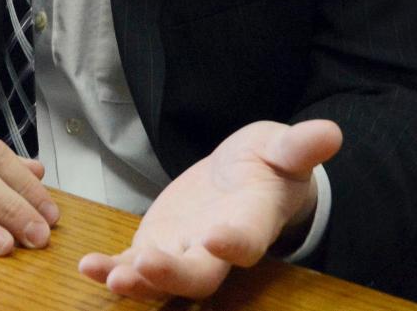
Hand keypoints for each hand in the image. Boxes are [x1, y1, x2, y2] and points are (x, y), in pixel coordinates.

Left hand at [78, 119, 341, 300]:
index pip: (246, 238)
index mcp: (252, 220)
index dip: (234, 242)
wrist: (245, 181)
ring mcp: (185, 252)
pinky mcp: (158, 247)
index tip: (218, 238)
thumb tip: (329, 132)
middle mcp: (218, 247)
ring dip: (137, 282)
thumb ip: (298, 147)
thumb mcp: (282, 147)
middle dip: (173, 274)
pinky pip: (133, 266)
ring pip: (163, 280)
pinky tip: (87, 267)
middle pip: (200, 274)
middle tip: (147, 266)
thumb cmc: (268, 164)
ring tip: (110, 278)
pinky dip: (112, 270)